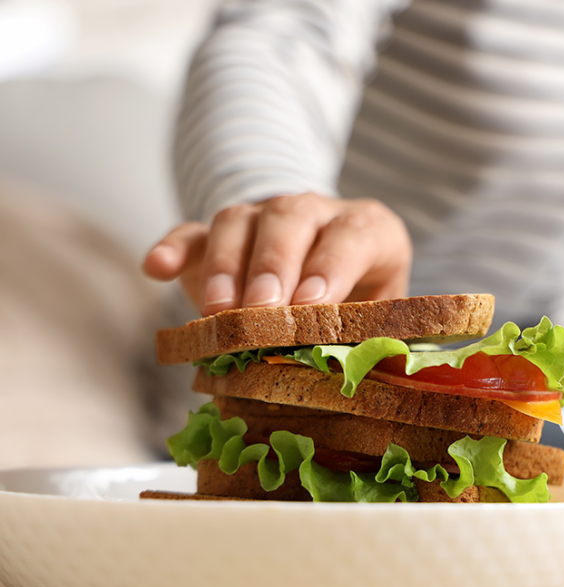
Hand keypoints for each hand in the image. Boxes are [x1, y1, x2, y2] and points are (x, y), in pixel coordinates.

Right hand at [142, 194, 411, 315]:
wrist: (332, 269)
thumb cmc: (363, 302)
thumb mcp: (380, 315)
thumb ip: (371, 334)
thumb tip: (364, 371)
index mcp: (367, 229)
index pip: (351, 236)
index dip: (330, 268)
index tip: (311, 303)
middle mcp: (315, 212)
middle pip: (288, 219)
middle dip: (273, 266)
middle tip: (261, 311)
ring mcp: (263, 216)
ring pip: (238, 221)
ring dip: (226, 266)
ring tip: (219, 312)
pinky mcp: (218, 234)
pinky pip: (192, 232)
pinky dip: (173, 247)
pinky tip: (156, 269)